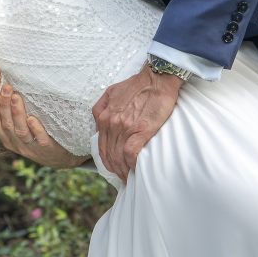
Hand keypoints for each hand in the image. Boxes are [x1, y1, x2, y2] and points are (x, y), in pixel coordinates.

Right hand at [0, 85, 86, 168]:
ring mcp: (32, 148)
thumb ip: (13, 117)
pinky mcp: (47, 148)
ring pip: (21, 131)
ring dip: (17, 113)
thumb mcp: (22, 131)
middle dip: (5, 105)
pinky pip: (40, 139)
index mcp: (8, 139)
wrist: (60, 159)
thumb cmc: (38, 138)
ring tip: (16, 96)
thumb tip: (5, 92)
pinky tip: (32, 118)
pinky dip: (35, 128)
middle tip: (6, 88)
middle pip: (7, 125)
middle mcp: (18, 144)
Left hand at [93, 65, 183, 180]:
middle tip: (122, 178)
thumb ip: (103, 107)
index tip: (114, 167)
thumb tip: (101, 120)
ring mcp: (123, 127)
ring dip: (123, 171)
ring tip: (129, 179)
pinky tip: (136, 170)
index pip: (100, 146)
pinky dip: (132, 165)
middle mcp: (109, 122)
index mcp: (102, 115)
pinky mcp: (139, 130)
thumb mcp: (112, 92)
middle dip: (114, 170)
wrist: (157, 78)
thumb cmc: (138, 84)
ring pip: (117, 157)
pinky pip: (130, 154)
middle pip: (107, 155)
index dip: (106, 160)